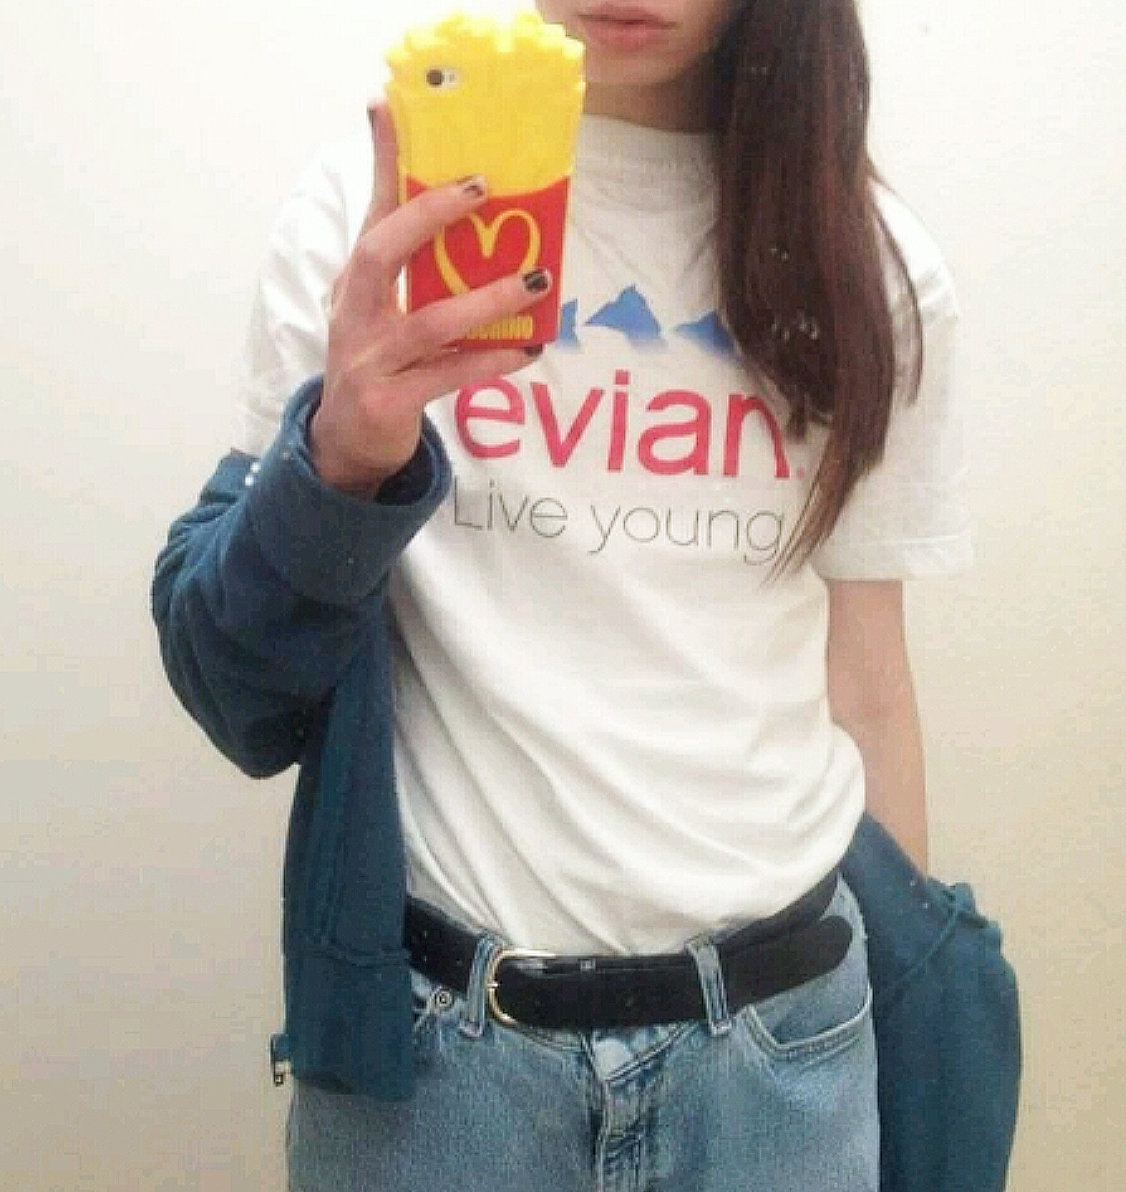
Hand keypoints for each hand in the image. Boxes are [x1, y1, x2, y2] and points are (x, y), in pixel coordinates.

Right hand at [310, 100, 551, 492]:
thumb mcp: (381, 311)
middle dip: (427, 215)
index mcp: (354, 284)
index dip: (379, 160)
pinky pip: (449, 375)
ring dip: (487, 299)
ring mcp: (368, 360)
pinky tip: (527, 349)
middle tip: (480, 188)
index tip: (386, 105)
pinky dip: (491, 359)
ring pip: (429, 322)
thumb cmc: (376, 365)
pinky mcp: (390, 401)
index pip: (368, 211)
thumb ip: (413, 268)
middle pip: (379, 253)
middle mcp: (353, 314)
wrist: (346, 446)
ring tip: (536, 281)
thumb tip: (457, 218)